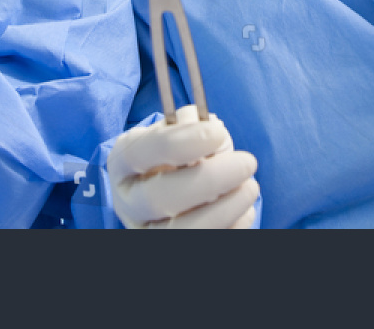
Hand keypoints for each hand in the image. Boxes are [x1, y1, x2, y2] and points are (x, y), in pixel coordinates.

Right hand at [109, 106, 257, 228]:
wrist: (180, 189)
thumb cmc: (181, 155)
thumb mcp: (179, 134)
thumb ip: (192, 127)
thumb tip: (212, 130)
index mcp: (123, 163)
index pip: (139, 152)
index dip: (179, 142)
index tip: (218, 132)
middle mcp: (129, 202)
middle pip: (158, 197)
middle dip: (209, 179)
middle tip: (247, 162)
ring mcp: (148, 232)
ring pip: (181, 231)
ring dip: (224, 209)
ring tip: (250, 187)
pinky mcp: (173, 247)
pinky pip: (206, 242)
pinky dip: (231, 227)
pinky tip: (243, 210)